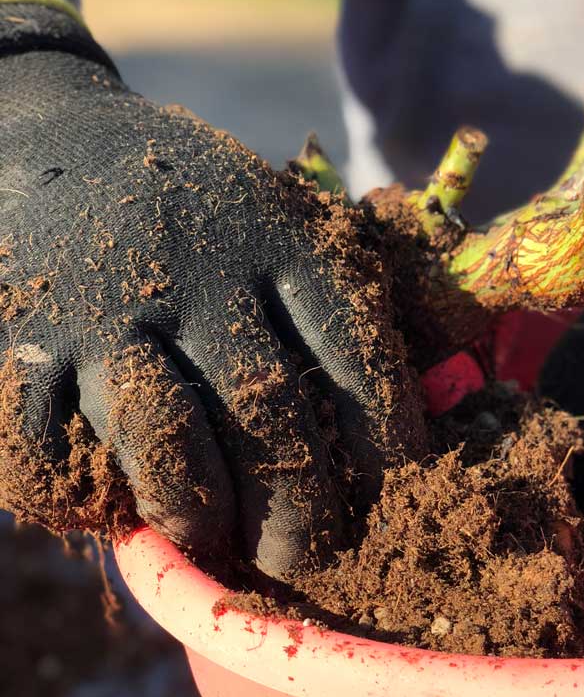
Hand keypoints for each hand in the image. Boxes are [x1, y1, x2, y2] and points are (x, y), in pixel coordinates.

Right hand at [0, 1, 423, 581]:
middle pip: (267, 410)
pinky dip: (85, 498)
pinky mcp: (25, 336)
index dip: (383, 435)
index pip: (353, 351)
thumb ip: (342, 286)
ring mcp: (105, 305)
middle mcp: (198, 268)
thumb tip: (431, 386)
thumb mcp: (278, 208)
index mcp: (276, 235)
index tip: (395, 492)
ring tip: (216, 548)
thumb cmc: (195, 202)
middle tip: (305, 562)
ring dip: (200, 513)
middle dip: (297, 508)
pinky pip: (52, 442)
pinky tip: (116, 514)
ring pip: (167, 436)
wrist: (50, 134)